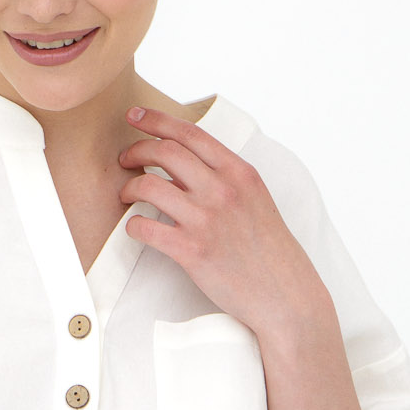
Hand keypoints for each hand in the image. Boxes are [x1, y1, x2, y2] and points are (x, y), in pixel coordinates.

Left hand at [118, 106, 329, 339]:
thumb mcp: (255, 199)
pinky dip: (133, 225)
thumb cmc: (269, 249)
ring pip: (148, 187)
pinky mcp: (191, 250)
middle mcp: (222, 190)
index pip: (190, 133)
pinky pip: (145, 227)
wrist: (284, 293)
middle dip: (136, 150)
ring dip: (129, 188)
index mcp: (239, 173)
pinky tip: (136, 228)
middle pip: (164, 152)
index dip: (156, 120)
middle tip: (126, 160)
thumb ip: (224, 178)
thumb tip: (181, 166)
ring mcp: (206, 220)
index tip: (135, 116)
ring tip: (127, 195)